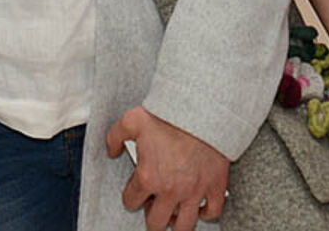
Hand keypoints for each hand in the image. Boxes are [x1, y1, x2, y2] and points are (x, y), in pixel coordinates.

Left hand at [105, 106, 228, 230]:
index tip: (137, 191)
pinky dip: (207, 214)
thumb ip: (115, 136)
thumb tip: (112, 151)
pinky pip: (213, 212)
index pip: (131, 202)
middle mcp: (171, 190)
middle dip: (151, 217)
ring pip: (183, 227)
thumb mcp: (133, 120)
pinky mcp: (215, 185)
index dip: (131, 196)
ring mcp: (194, 191)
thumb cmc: (171, 114)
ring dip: (176, 224)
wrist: (204, 108)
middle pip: (156, 222)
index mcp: (149, 177)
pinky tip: (200, 208)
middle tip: (154, 207)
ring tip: (174, 216)